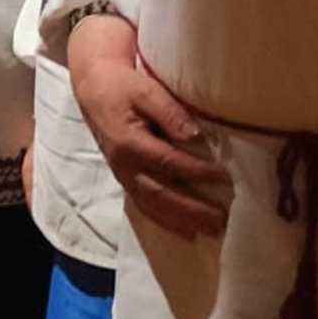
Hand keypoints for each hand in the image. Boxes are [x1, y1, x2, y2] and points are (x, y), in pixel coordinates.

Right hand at [66, 16, 228, 235]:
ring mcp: (123, 175)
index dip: (196, 171)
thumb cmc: (123, 87)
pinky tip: (184, 230)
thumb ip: (169, 112)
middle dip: (191, 209)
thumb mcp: (145, 90)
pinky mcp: (124, 179)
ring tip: (209, 231)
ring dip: (181, 221)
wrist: (94, 89)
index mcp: (129, 143)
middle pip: (160, 194)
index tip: (223, 177)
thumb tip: (194, 135)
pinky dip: (165, 221)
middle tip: (220, 220)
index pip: (168, 163)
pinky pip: (144, 206)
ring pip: (152, 206)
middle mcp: (124, 165)